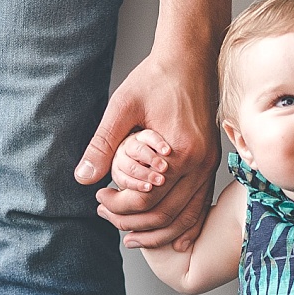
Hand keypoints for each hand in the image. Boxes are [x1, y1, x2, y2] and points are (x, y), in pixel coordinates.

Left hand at [77, 50, 218, 250]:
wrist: (191, 58)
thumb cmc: (156, 78)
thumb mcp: (122, 106)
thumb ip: (103, 143)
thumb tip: (83, 177)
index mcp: (180, 152)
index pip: (146, 198)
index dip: (118, 207)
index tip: (98, 199)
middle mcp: (200, 164)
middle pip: (166, 213)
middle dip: (133, 223)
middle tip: (107, 217)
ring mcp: (209, 165)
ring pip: (186, 216)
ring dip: (159, 232)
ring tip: (132, 236)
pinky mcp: (211, 163)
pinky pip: (201, 205)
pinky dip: (185, 224)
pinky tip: (171, 236)